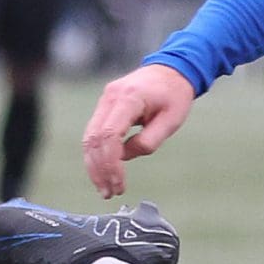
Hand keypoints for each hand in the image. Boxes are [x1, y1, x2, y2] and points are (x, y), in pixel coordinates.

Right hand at [81, 63, 195, 198]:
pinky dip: (97, 154)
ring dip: (94, 165)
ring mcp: (105, 100)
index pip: (109, 136)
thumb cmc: (175, 95)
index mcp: (129, 99)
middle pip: (93, 139)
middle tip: (110, 192)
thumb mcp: (172, 121)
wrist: (172, 70)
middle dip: (100, 169)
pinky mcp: (104, 105)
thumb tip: (124, 157)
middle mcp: (110, 97)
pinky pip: (94, 133)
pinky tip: (104, 172)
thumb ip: (148, 141)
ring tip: (106, 188)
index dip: (111, 163)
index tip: (119, 184)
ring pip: (88, 138)